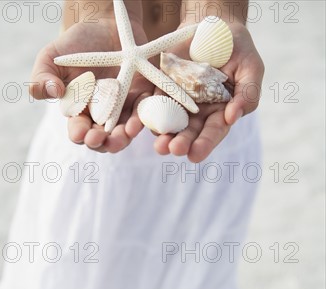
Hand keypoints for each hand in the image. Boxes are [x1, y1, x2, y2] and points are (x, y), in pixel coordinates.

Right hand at [30, 18, 152, 152]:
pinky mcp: (142, 98)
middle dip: (102, 143)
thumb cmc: (74, 45)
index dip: (79, 134)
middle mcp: (102, 118)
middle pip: (103, 139)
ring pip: (124, 133)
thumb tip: (51, 91)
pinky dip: (141, 120)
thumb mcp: (51, 58)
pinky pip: (143, 114)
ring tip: (123, 135)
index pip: (79, 131)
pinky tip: (137, 121)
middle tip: (100, 139)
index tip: (80, 133)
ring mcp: (123, 110)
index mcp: (79, 113)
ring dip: (123, 138)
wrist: (105, 26)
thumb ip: (42, 77)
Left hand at [154, 20, 264, 162]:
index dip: (204, 144)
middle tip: (174, 150)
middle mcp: (198, 112)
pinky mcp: (162, 88)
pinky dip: (149, 114)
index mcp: (220, 112)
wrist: (213, 25)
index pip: (213, 132)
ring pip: (170, 123)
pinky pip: (154, 103)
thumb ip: (248, 94)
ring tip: (160, 146)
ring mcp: (179, 101)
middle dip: (182, 143)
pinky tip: (145, 123)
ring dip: (164, 135)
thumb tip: (233, 117)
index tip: (195, 155)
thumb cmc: (238, 49)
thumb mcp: (251, 68)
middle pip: (189, 132)